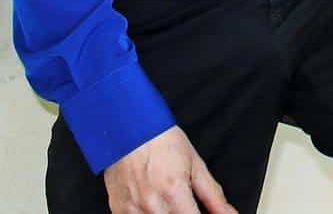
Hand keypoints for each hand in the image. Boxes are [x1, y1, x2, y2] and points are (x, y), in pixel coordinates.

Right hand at [103, 126, 237, 213]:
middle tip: (184, 204)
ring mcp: (132, 210)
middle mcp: (152, 205)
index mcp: (175, 192)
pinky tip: (152, 205)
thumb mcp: (195, 164)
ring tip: (168, 202)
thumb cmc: (163, 142)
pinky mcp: (118, 211)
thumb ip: (213, 196)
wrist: (131, 128)